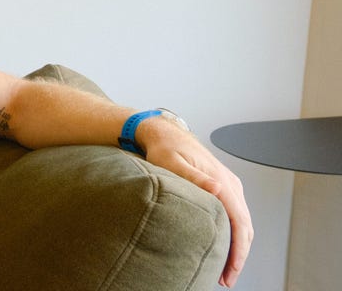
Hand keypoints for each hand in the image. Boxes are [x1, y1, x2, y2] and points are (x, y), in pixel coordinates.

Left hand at [139, 122, 253, 287]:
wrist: (164, 133)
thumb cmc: (164, 148)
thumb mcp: (172, 162)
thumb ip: (193, 176)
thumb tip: (217, 189)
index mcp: (222, 181)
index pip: (239, 222)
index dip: (238, 250)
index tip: (231, 271)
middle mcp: (230, 184)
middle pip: (245, 226)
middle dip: (239, 255)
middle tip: (226, 278)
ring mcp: (229, 185)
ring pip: (243, 222)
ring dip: (238, 245)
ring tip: (224, 268)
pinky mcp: (223, 186)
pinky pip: (236, 214)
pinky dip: (234, 233)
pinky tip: (223, 244)